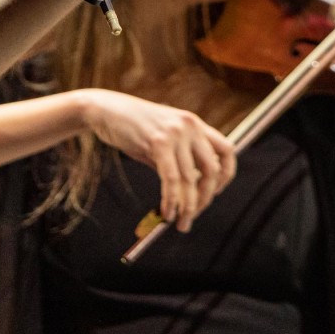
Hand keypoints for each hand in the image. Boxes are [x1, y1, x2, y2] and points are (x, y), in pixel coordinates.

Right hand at [81, 90, 236, 232]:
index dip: (226, 176)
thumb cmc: (134, 128)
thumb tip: (190, 193)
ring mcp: (175, 133)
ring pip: (190, 179)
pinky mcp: (158, 143)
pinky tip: (167, 212)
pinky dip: (171, 201)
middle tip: (193, 216)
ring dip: (187, 207)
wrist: (107, 110)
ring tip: (181, 223)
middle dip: (205, 198)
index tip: (214, 193)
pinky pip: (171, 180)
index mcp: (195, 124)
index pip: (227, 151)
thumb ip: (179, 159)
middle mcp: (191, 126)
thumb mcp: (164, 140)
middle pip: (212, 170)